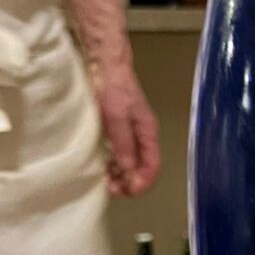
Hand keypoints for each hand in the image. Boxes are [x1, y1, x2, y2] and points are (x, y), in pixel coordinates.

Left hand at [92, 62, 160, 196]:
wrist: (104, 62)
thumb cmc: (112, 86)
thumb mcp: (117, 117)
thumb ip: (123, 144)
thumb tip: (128, 170)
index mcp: (147, 132)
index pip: (152, 165)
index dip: (142, 182)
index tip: (126, 192)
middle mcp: (141, 135)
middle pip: (142, 167)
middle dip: (129, 181)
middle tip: (110, 189)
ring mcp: (128, 132)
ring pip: (130, 161)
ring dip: (120, 174)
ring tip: (105, 180)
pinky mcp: (116, 127)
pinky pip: (118, 152)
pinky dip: (112, 163)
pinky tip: (102, 166)